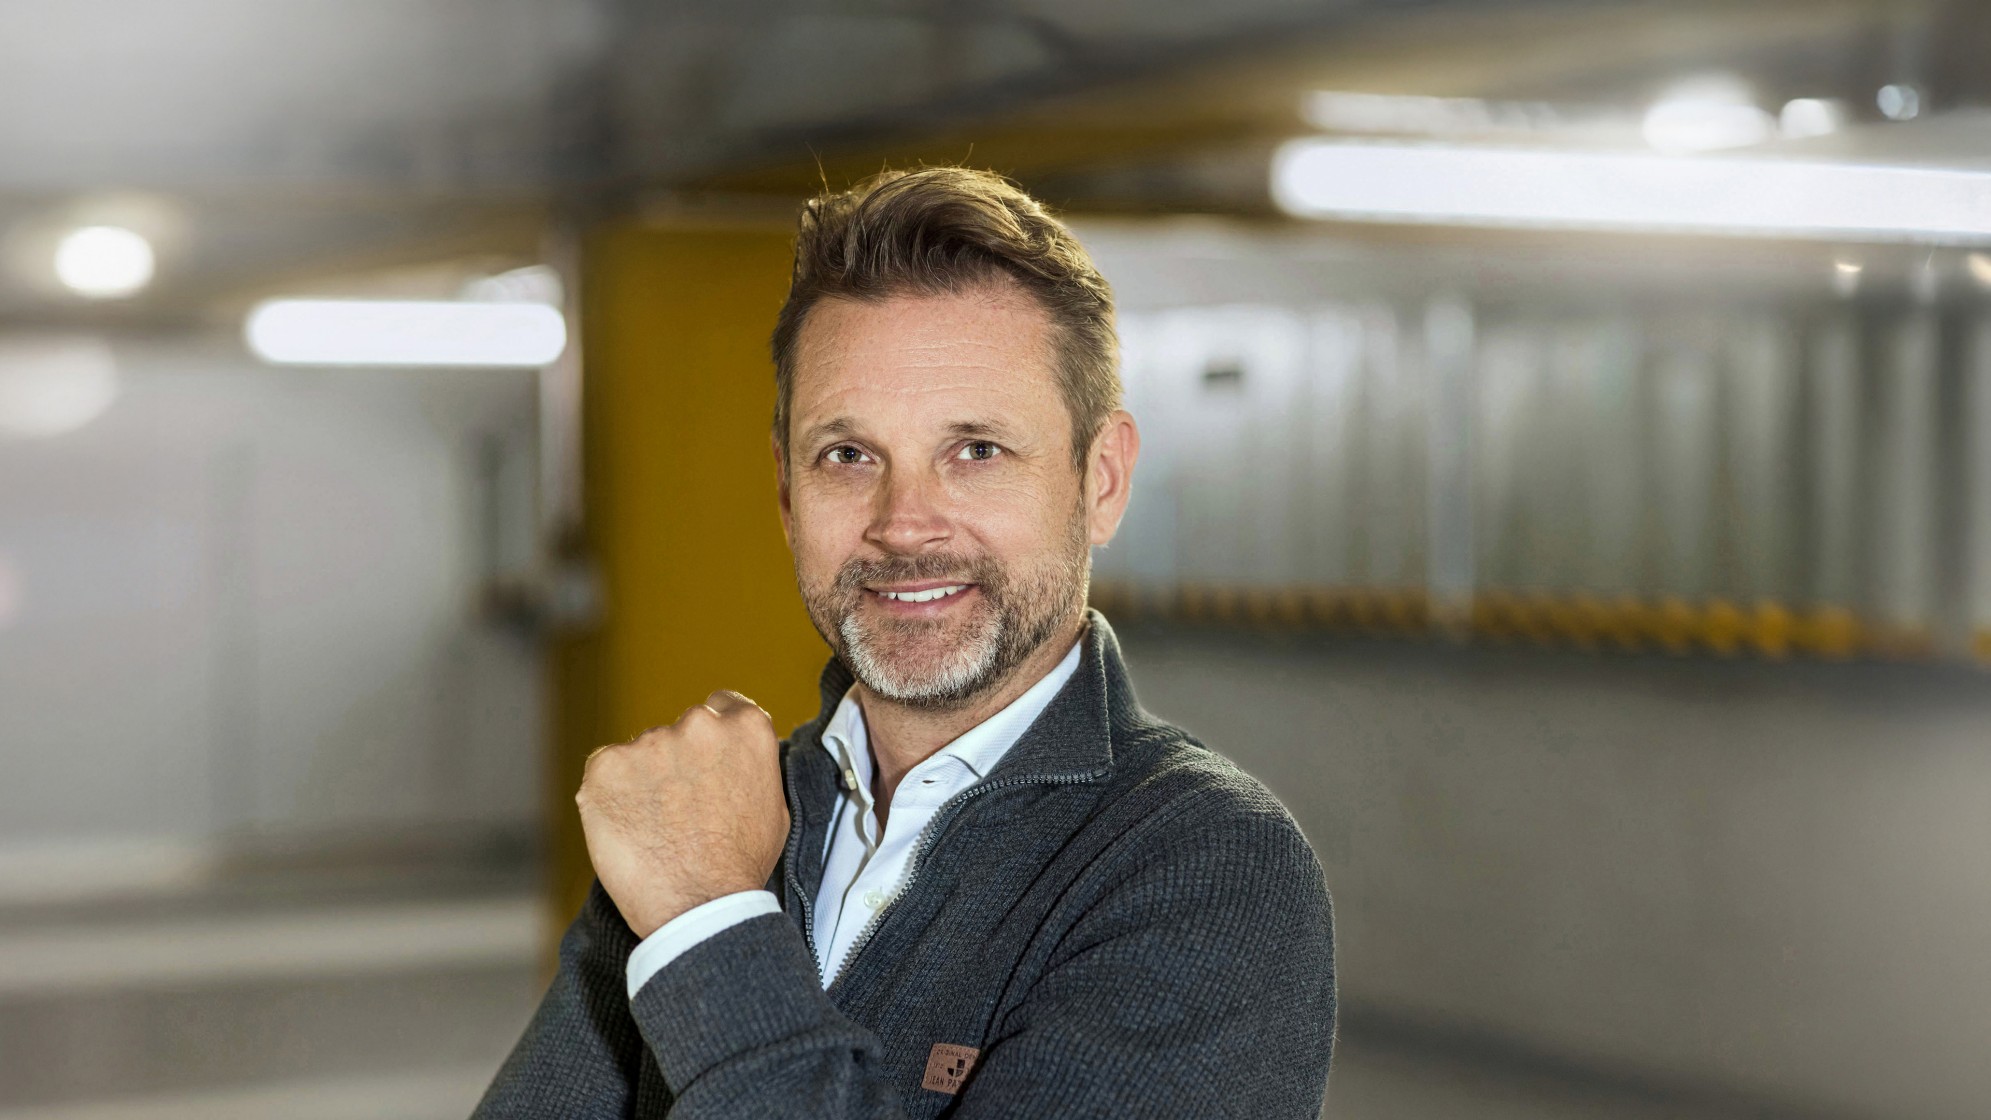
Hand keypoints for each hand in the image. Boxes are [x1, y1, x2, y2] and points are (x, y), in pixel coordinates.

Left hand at [577, 690, 791, 938]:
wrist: (699, 908)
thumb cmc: (739, 867)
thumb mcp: (773, 805)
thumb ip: (751, 766)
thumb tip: (735, 757)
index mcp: (746, 728)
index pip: (721, 706)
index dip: (711, 738)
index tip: (703, 762)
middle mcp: (699, 725)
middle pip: (678, 731)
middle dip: (675, 762)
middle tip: (678, 810)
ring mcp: (650, 743)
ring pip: (640, 754)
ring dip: (642, 781)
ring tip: (654, 829)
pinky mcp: (606, 766)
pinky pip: (604, 773)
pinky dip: (609, 796)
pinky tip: (628, 828)